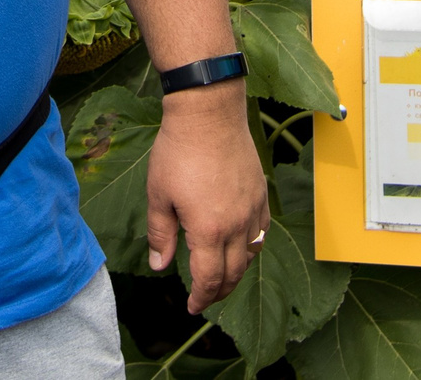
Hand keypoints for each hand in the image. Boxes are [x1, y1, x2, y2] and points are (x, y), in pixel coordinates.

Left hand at [145, 82, 270, 313]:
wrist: (208, 114)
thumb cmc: (178, 152)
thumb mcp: (159, 195)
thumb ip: (160, 234)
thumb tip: (160, 265)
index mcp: (208, 230)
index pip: (208, 278)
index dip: (200, 297)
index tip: (192, 307)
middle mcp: (236, 225)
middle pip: (233, 273)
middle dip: (218, 292)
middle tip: (205, 298)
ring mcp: (252, 209)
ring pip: (251, 255)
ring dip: (237, 272)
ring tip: (222, 277)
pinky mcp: (260, 194)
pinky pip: (261, 232)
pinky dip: (252, 247)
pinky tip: (241, 246)